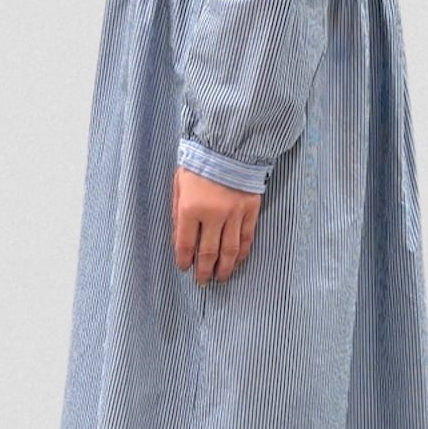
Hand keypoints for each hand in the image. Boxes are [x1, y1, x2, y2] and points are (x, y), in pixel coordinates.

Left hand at [172, 166, 259, 285]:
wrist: (228, 146)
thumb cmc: (199, 164)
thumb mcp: (179, 185)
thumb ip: (177, 212)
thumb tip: (179, 238)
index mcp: (191, 208)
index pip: (185, 244)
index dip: (184, 260)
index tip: (184, 268)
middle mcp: (213, 215)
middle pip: (208, 252)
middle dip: (204, 271)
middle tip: (203, 282)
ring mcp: (234, 214)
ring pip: (230, 250)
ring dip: (225, 267)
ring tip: (221, 278)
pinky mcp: (250, 211)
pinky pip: (246, 238)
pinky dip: (242, 253)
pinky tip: (238, 261)